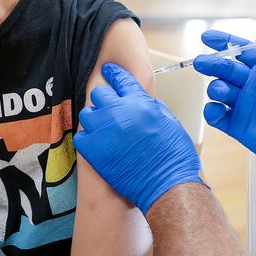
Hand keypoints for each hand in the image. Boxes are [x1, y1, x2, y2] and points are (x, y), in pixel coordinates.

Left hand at [74, 63, 202, 213]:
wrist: (167, 185)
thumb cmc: (174, 157)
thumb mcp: (169, 121)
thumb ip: (150, 107)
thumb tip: (138, 101)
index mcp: (140, 102)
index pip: (121, 79)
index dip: (113, 74)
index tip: (108, 71)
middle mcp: (119, 112)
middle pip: (99, 93)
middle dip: (104, 99)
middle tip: (108, 109)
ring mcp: (104, 131)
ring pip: (87, 114)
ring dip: (94, 119)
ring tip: (103, 129)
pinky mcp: (93, 150)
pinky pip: (80, 136)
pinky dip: (87, 139)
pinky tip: (97, 144)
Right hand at [193, 30, 255, 190]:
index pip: (241, 51)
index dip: (223, 42)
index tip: (206, 37)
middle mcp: (253, 86)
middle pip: (224, 69)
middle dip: (211, 64)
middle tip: (201, 62)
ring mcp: (245, 106)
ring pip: (218, 90)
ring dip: (215, 88)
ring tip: (223, 91)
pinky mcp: (238, 126)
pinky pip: (216, 116)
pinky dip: (211, 112)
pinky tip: (217, 110)